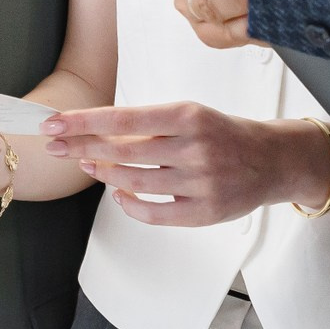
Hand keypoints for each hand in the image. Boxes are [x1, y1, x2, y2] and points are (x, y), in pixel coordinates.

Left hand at [40, 103, 328, 227]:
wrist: (274, 161)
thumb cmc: (226, 135)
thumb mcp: (193, 116)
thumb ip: (152, 126)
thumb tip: (99, 135)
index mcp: (190, 116)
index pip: (125, 117)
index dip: (85, 122)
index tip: (55, 124)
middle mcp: (195, 148)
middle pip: (123, 151)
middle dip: (82, 147)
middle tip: (55, 146)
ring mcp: (200, 182)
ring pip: (134, 181)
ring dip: (103, 174)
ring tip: (87, 165)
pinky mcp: (204, 211)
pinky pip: (153, 213)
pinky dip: (129, 204)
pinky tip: (119, 194)